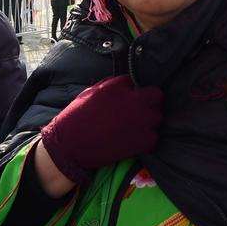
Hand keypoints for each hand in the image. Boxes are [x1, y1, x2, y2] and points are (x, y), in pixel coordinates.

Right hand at [40, 74, 161, 184]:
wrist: (69, 145)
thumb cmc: (76, 116)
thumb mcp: (90, 92)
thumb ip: (113, 86)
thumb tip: (129, 85)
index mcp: (117, 88)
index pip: (137, 81)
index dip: (135, 89)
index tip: (130, 95)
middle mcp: (132, 102)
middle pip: (156, 96)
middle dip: (148, 101)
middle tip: (136, 109)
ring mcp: (140, 122)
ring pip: (157, 117)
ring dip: (148, 120)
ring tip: (133, 125)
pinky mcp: (142, 142)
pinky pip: (154, 137)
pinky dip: (146, 138)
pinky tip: (132, 138)